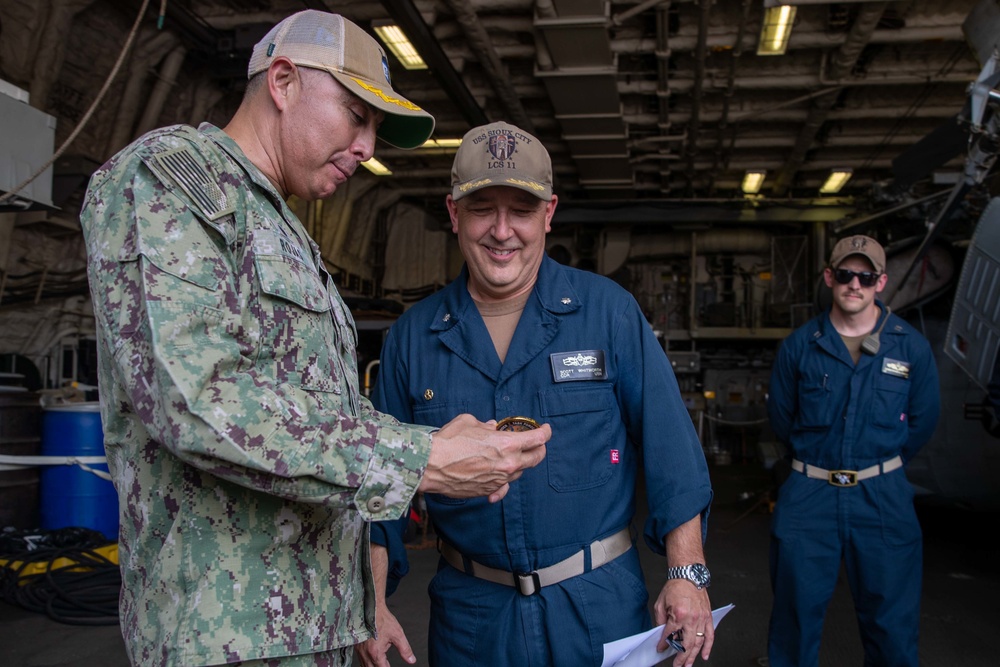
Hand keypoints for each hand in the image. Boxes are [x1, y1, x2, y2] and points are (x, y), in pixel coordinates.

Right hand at [355, 605, 414, 665]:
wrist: (371, 608)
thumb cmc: (382, 619)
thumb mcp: (397, 634)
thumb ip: (405, 649)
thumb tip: (411, 659)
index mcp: (376, 652)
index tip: (390, 666)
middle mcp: (365, 653)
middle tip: (386, 664)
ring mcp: (359, 650)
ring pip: (364, 665)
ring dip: (372, 666)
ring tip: (379, 663)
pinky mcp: (356, 646)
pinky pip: (360, 659)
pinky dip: (366, 661)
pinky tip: (371, 658)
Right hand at [418, 414, 548, 501]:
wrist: (431, 466)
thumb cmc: (449, 442)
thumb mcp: (468, 422)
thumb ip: (485, 425)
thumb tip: (491, 427)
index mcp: (507, 444)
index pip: (538, 438)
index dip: (544, 431)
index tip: (544, 429)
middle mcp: (508, 464)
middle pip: (536, 458)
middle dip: (540, 449)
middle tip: (536, 443)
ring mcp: (500, 479)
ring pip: (520, 472)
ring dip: (520, 462)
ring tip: (510, 455)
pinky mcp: (489, 490)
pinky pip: (503, 486)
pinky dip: (503, 480)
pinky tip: (499, 476)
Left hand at [654, 579, 712, 666]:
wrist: (689, 575)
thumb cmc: (675, 587)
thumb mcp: (661, 603)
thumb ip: (661, 620)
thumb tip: (662, 634)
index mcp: (678, 614)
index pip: (670, 635)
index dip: (664, 644)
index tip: (660, 649)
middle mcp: (691, 618)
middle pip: (686, 644)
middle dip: (680, 657)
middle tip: (677, 665)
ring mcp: (701, 619)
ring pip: (698, 643)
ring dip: (693, 656)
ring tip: (687, 664)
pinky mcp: (708, 617)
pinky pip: (710, 635)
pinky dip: (708, 647)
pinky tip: (705, 655)